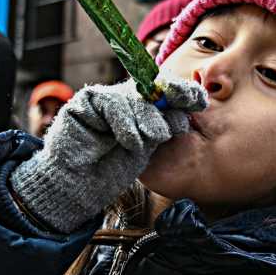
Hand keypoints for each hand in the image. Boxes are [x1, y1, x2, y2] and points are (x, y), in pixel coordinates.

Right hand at [9, 78, 206, 232]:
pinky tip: (130, 142)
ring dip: (146, 117)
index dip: (183, 91)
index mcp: (140, 111)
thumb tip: (186, 108)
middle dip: (170, 97)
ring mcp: (103, 100)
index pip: (164, 91)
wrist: (76, 188)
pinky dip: (123, 120)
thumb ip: (161, 128)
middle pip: (151, 86)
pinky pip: (109, 101)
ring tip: (151, 139)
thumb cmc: (109, 173)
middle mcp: (123, 101)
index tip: (199, 100)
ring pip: (133, 95)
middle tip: (176, 118)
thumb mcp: (145, 150)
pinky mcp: (84, 102)